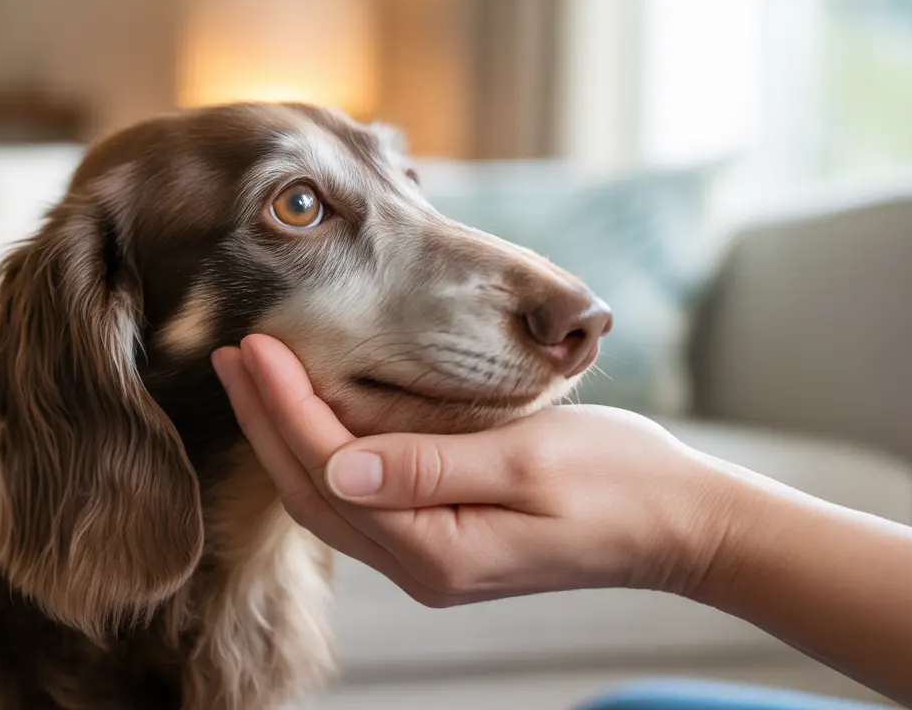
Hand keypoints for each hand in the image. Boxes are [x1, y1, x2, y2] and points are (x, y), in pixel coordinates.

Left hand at [211, 334, 738, 606]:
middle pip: (315, 490)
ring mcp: (430, 558)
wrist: (678, 524)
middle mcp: (421, 565)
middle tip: (233, 355)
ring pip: (332, 498)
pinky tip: (315, 413)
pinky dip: (328, 452)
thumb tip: (336, 466)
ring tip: (257, 377)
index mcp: (437, 550)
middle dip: (266, 422)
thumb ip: (429, 464)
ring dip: (287, 436)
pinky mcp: (444, 539)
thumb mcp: (528, 462)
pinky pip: (363, 498)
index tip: (257, 347)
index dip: (286, 408)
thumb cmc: (618, 482)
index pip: (332, 471)